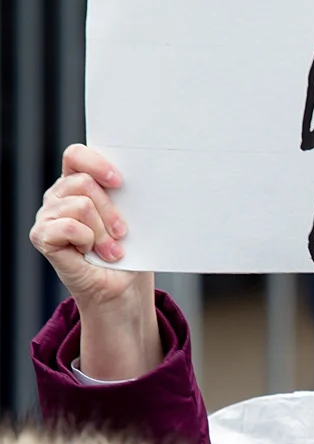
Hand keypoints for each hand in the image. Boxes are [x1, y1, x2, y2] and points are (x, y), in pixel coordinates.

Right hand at [30, 144, 160, 377]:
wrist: (122, 289)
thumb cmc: (128, 251)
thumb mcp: (131, 216)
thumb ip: (125, 193)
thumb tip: (142, 175)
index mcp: (77, 183)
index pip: (76, 155)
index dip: (97, 163)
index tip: (120, 182)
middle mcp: (58, 195)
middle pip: (83, 182)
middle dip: (110, 210)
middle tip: (122, 233)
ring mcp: (47, 215)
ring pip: (80, 205)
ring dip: (102, 232)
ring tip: (111, 249)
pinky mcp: (41, 236)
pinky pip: (68, 227)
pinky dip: (86, 241)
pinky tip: (90, 252)